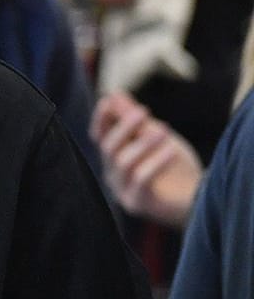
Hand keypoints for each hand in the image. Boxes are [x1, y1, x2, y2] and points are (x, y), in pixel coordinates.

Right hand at [94, 91, 202, 228]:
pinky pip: (142, 179)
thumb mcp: (156, 137)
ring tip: (163, 130)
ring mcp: (122, 190)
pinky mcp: (137, 203)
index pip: (99, 136)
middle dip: (124, 127)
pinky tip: (171, 150)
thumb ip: (135, 119)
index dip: (101, 118)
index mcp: (114, 158)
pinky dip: (156, 162)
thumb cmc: (176, 168)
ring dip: (143, 144)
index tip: (110, 100)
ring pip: (123, 162)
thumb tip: (114, 95)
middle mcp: (112, 174)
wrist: (199, 200)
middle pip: (109, 147)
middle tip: (143, 110)